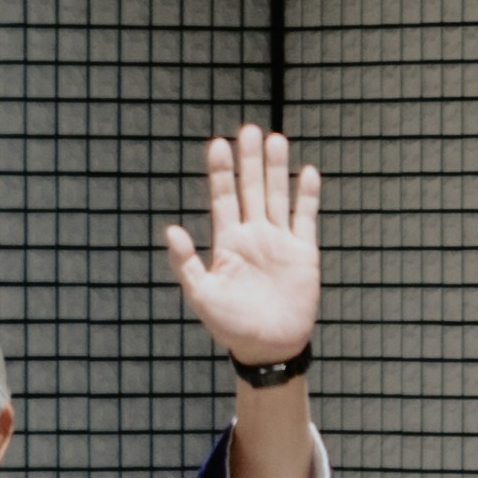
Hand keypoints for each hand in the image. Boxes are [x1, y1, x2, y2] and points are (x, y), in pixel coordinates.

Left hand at [161, 125, 323, 390]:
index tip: (217, 144)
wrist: (269, 348)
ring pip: (277, 196)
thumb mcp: (202, 296)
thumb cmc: (231, 325)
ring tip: (275, 139)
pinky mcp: (303, 252)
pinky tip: (306, 172)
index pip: (224, 198)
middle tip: (249, 130)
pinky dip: (306, 196)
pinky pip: (305, 217)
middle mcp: (254, 235)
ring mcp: (279, 241)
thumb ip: (186, 264)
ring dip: (276, 169)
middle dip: (249, 160)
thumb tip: (170, 230)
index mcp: (228, 243)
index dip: (221, 172)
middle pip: (251, 189)